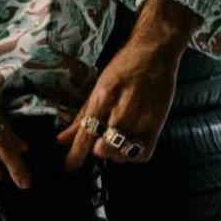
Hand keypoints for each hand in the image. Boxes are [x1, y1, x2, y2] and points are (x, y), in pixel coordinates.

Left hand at [55, 0, 201, 171]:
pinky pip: (142, 154)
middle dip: (96, 149)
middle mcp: (122, 110)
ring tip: (115, 136)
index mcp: (104, 98)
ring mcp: (142, 118)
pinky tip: (129, 142)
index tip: (68, 170)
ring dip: (114, 151)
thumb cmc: (125, 63)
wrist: (155, 51)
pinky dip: (132, 154)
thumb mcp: (99, 85)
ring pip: (121, 153)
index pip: (85, 136)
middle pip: (103, 148)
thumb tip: (62, 139)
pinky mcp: (157, 124)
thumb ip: (82, 114)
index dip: (74, 157)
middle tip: (99, 139)